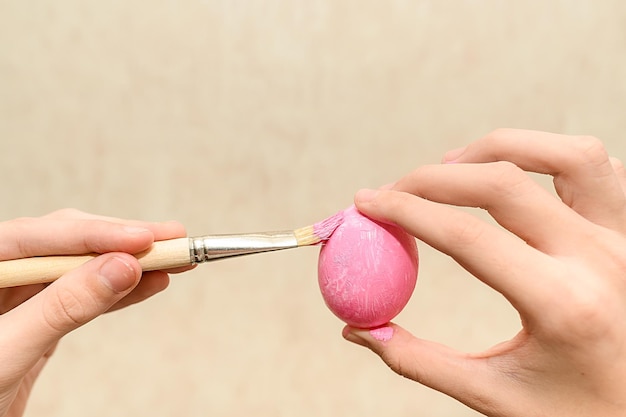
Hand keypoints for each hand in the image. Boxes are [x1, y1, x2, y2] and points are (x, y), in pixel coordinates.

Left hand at [0, 209, 188, 416]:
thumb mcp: (7, 353)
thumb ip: (62, 307)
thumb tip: (121, 268)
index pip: (37, 237)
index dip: (95, 235)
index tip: (144, 239)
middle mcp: (0, 273)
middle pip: (65, 243)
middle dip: (120, 242)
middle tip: (173, 240)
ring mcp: (19, 297)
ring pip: (80, 268)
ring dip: (129, 264)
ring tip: (174, 259)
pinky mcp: (40, 319)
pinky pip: (84, 297)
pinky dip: (119, 292)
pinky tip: (149, 284)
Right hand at [343, 129, 625, 415]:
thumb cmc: (577, 413)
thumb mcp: (495, 396)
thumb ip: (419, 361)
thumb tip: (358, 330)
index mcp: (562, 305)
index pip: (465, 237)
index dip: (405, 211)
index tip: (367, 203)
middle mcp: (599, 259)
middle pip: (502, 183)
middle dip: (432, 177)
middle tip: (395, 190)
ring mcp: (624, 239)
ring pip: (564, 155)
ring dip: (497, 148)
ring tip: (452, 166)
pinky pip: (595, 168)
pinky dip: (547, 157)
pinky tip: (512, 176)